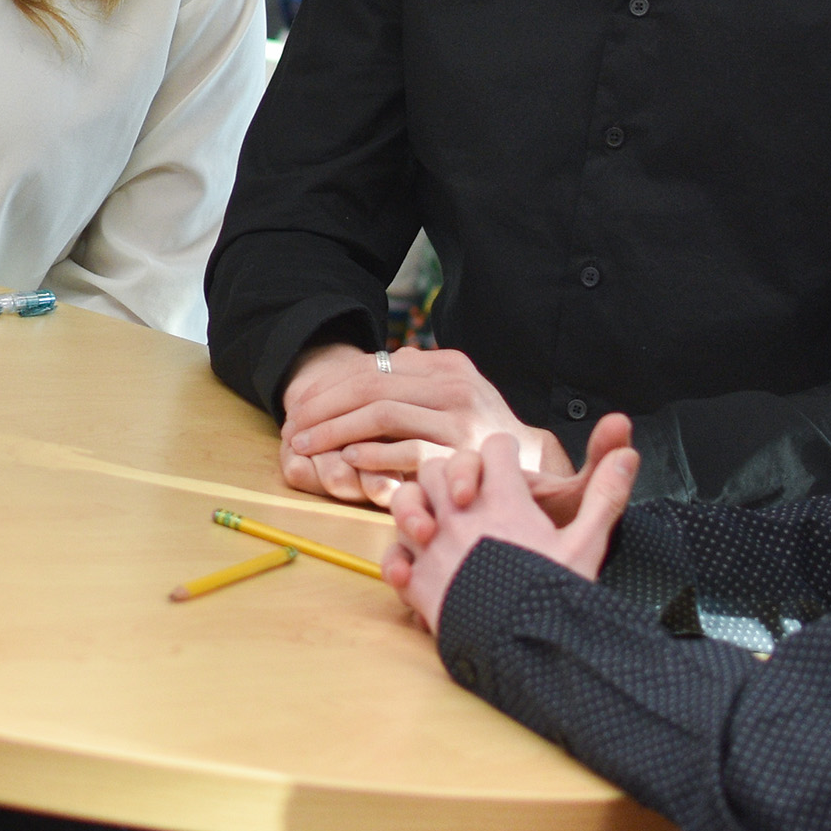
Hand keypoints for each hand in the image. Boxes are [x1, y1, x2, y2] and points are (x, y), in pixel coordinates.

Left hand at [282, 342, 567, 504]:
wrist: (536, 465)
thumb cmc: (480, 434)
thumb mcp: (452, 395)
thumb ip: (412, 383)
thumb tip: (357, 377)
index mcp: (446, 365)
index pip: (370, 368)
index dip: (328, 388)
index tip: (299, 408)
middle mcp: (454, 384)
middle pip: (370, 386)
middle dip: (323, 408)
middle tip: (294, 429)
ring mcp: (461, 417)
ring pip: (383, 413)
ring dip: (337, 430)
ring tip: (308, 444)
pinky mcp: (464, 453)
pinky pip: (410, 449)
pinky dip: (375, 453)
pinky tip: (349, 459)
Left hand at [384, 431, 637, 638]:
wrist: (526, 653)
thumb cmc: (556, 600)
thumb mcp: (587, 545)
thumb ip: (605, 496)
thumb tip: (629, 453)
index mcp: (504, 502)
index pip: (494, 449)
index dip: (502, 455)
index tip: (508, 470)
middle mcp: (462, 516)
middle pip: (439, 466)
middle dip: (451, 475)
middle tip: (468, 497)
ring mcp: (434, 547)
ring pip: (406, 500)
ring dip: (418, 506)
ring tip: (437, 525)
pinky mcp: (418, 582)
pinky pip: (393, 555)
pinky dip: (400, 558)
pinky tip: (418, 565)